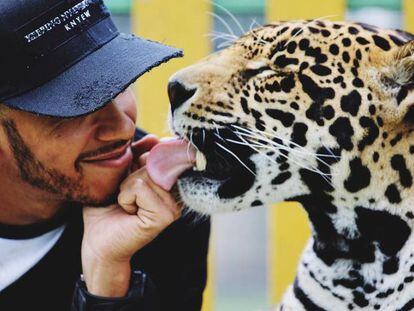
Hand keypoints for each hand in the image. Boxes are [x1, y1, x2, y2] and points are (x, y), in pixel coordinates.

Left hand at [81, 135, 181, 296]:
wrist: (97, 242)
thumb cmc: (106, 208)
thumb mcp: (120, 173)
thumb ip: (137, 155)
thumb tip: (155, 138)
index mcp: (169, 184)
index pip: (160, 154)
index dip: (140, 160)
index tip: (129, 178)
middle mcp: (176, 194)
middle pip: (152, 162)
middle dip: (129, 177)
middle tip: (124, 196)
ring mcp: (173, 206)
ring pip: (145, 174)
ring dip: (125, 189)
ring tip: (125, 204)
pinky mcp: (165, 216)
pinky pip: (140, 187)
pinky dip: (126, 198)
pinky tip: (127, 212)